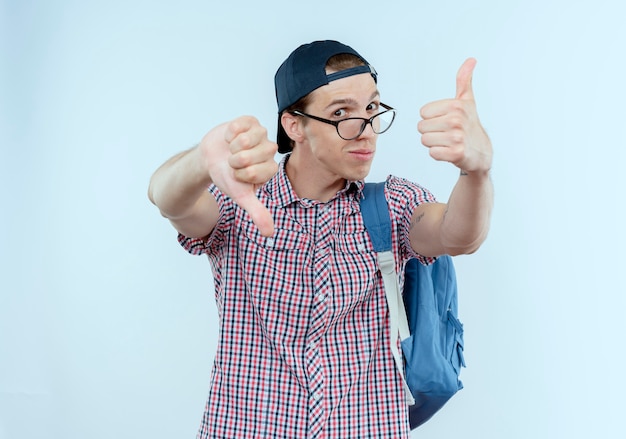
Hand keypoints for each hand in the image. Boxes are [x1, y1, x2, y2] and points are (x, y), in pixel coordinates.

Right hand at [201, 116, 277, 235]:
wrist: (210, 159)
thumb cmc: (227, 177)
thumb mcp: (241, 196)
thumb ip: (257, 212)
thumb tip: (269, 234)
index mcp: (270, 169)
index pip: (258, 171)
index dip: (241, 174)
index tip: (237, 175)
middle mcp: (269, 150)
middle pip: (253, 154)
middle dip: (236, 160)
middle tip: (233, 162)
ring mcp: (261, 134)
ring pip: (247, 139)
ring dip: (232, 146)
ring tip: (231, 150)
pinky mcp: (250, 121)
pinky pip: (240, 125)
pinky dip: (230, 133)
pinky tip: (230, 138)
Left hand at [418, 58, 491, 173]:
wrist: (481, 152)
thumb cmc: (471, 125)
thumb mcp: (467, 101)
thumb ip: (464, 80)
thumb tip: (470, 60)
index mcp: (456, 106)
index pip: (423, 112)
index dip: (432, 117)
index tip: (446, 120)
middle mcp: (456, 120)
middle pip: (421, 127)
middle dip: (431, 131)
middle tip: (446, 132)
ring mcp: (457, 137)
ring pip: (425, 140)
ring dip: (434, 143)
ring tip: (447, 141)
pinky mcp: (456, 153)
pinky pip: (432, 153)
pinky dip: (439, 153)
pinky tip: (449, 150)